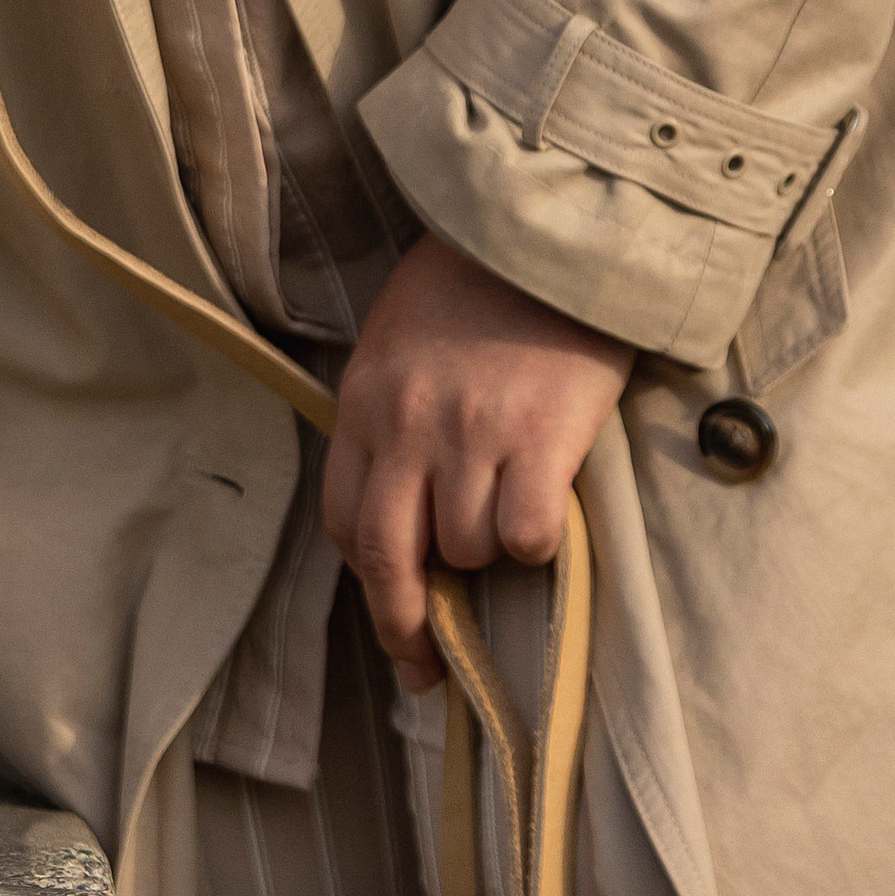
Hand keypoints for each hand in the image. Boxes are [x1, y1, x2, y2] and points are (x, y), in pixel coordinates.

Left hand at [323, 234, 630, 689]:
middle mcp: (407, 422)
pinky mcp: (538, 437)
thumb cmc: (474, 286)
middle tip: (429, 665)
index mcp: (365, 399)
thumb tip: (408, 517)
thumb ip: (391, 420)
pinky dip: (539, 541)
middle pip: (388, 560)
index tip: (394, 620)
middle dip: (406, 627)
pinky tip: (549, 505)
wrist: (547, 230)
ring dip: (489, 554)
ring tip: (512, 509)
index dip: (368, 582)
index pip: (345, 520)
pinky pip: (528, 537)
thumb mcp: (401, 343)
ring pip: (467, 551)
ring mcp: (470, 432)